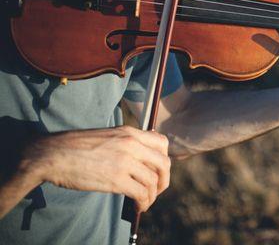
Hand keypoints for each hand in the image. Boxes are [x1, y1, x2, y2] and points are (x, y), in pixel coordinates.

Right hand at [23, 125, 169, 211]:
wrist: (54, 154)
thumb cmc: (76, 147)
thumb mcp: (108, 136)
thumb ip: (126, 143)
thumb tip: (141, 157)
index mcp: (130, 132)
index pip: (162, 143)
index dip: (164, 158)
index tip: (158, 169)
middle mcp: (132, 144)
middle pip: (163, 163)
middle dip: (164, 180)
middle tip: (158, 189)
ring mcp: (125, 162)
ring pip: (153, 181)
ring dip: (153, 195)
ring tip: (145, 202)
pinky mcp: (117, 180)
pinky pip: (141, 193)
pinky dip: (144, 203)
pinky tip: (138, 206)